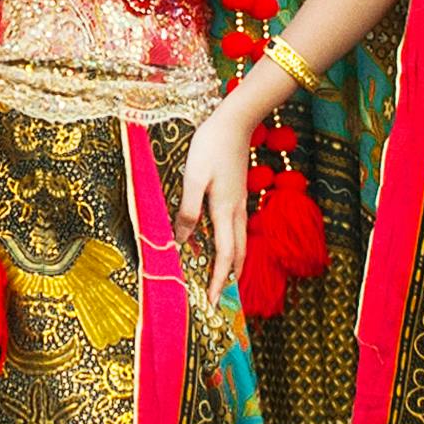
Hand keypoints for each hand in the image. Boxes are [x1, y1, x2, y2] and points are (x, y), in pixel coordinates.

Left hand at [174, 106, 252, 301]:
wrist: (235, 122)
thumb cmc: (210, 146)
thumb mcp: (193, 177)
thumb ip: (188, 209)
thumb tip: (183, 240)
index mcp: (224, 211)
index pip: (225, 255)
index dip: (219, 280)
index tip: (214, 302)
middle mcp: (236, 211)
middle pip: (237, 254)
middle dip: (229, 278)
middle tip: (220, 298)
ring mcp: (239, 203)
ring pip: (240, 242)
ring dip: (233, 263)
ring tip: (224, 279)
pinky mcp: (238, 194)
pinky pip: (237, 229)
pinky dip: (233, 245)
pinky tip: (224, 245)